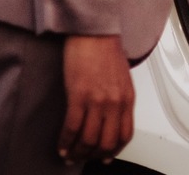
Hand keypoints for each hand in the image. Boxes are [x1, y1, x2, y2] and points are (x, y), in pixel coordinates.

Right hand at [58, 35, 134, 164]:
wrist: (94, 31)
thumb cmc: (105, 50)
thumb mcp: (121, 78)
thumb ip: (118, 99)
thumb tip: (110, 119)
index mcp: (127, 99)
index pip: (125, 135)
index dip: (113, 150)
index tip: (104, 156)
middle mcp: (115, 102)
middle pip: (106, 142)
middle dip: (93, 155)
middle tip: (83, 158)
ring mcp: (97, 100)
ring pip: (88, 140)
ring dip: (77, 152)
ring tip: (69, 155)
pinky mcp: (78, 96)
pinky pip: (72, 127)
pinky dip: (65, 141)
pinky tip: (61, 145)